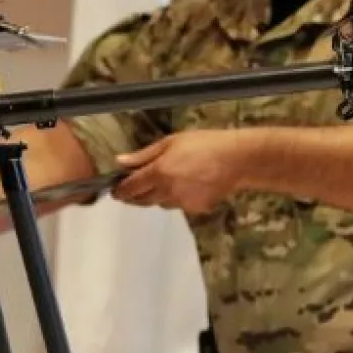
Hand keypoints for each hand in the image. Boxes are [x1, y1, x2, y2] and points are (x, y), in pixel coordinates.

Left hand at [110, 129, 256, 215]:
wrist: (237, 159)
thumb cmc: (204, 144)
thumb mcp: (170, 142)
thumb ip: (143, 155)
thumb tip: (120, 162)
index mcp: (158, 173)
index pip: (130, 188)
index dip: (120, 191)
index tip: (115, 190)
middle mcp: (167, 191)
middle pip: (142, 200)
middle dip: (134, 196)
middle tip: (132, 189)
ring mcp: (182, 203)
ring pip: (160, 203)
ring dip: (156, 196)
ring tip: (164, 182)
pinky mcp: (196, 210)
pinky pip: (179, 206)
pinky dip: (177, 199)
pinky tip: (186, 186)